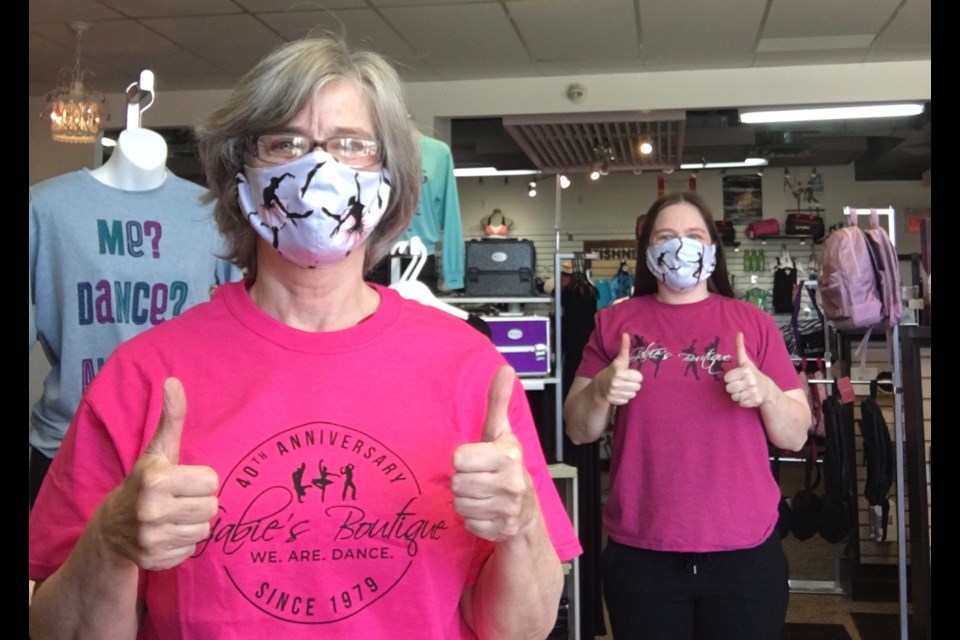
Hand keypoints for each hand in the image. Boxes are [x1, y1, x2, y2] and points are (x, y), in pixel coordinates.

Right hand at [99, 377, 218, 570]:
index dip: (200, 480)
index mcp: (156, 480)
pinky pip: (192, 550)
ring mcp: (152, 539)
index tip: (183, 480)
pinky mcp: (155, 561)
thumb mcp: (158, 450)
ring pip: (205, 530)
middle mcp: (152, 511)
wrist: (111, 528)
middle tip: (179, 499)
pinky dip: (183, 543)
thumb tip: (173, 381)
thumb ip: (171, 418)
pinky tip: (166, 534)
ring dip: (193, 523)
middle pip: (212, 507)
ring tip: (173, 516)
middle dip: (200, 502)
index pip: (211, 481)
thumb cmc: (145, 482)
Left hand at [451, 366, 536, 541]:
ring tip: (484, 495)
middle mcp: (511, 482)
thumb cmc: (506, 466)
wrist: (527, 510)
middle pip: (456, 483)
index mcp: (508, 455)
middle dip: (464, 482)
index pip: (458, 458)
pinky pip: (468, 523)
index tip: (478, 460)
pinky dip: (474, 520)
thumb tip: (505, 368)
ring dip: (467, 501)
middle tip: (480, 479)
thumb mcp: (500, 433)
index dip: (464, 460)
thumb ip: (498, 401)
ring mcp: (508, 508)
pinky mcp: (502, 529)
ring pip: (460, 504)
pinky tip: (488, 512)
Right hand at [594, 332, 641, 405]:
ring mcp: (614, 393)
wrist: (598, 387)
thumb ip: (624, 348)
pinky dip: (624, 397)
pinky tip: (619, 393)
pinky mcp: (615, 401)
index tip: (628, 373)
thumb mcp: (618, 360)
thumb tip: (626, 334)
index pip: (639, 377)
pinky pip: (628, 400)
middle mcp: (616, 383)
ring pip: (634, 394)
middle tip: (625, 380)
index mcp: (618, 372)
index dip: (635, 375)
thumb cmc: (611, 372)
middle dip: (633, 383)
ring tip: (622, 386)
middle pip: (638, 386)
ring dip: (629, 390)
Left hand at [723, 332, 767, 407]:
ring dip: (737, 394)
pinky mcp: (754, 402)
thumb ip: (740, 347)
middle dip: (732, 387)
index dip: (730, 378)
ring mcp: (753, 392)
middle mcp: (750, 381)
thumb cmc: (752, 373)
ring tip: (744, 390)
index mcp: (746, 371)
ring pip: (734, 397)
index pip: (726, 378)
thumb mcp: (745, 361)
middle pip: (728, 388)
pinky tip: (748, 396)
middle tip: (740, 384)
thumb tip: (738, 333)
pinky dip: (743, 401)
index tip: (736, 377)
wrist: (767, 389)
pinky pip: (740, 403)